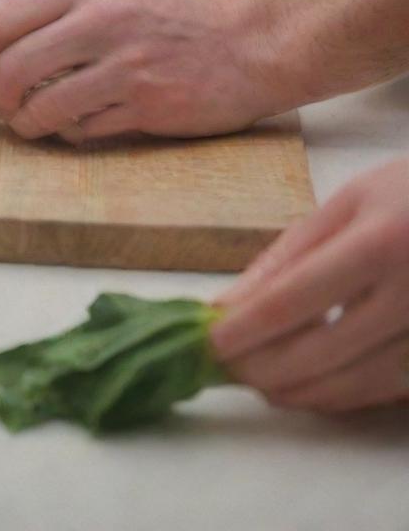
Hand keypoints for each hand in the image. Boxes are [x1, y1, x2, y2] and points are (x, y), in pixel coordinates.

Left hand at [0, 0, 284, 142]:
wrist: (247, 42)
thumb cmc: (163, 21)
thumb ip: (46, 12)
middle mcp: (99, 16)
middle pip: (6, 69)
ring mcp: (124, 60)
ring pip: (38, 106)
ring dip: (24, 124)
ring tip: (31, 121)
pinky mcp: (146, 101)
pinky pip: (79, 130)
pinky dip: (66, 134)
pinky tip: (76, 124)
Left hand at [213, 159, 408, 413]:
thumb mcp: (348, 203)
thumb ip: (289, 254)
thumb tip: (231, 303)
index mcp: (380, 243)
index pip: (294, 300)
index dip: (246, 329)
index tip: (209, 342)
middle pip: (324, 350)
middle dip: (266, 367)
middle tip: (227, 371)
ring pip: (362, 382)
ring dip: (304, 391)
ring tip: (262, 386)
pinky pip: (394, 387)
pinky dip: (347, 395)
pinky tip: (313, 389)